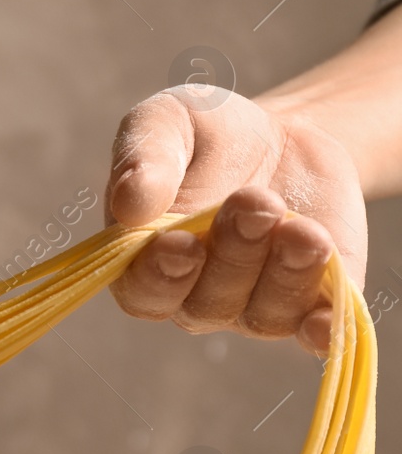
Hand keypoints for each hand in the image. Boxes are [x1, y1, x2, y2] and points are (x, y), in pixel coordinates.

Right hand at [104, 86, 366, 354]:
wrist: (283, 136)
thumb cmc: (206, 134)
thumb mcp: (167, 122)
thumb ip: (143, 158)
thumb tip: (128, 204)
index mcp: (144, 260)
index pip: (143, 291)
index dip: (160, 275)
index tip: (182, 242)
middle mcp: (196, 294)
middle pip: (207, 302)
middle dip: (235, 254)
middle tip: (256, 200)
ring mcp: (256, 303)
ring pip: (266, 314)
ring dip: (286, 275)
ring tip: (304, 229)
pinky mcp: (315, 299)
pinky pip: (322, 330)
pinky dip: (324, 331)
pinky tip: (325, 325)